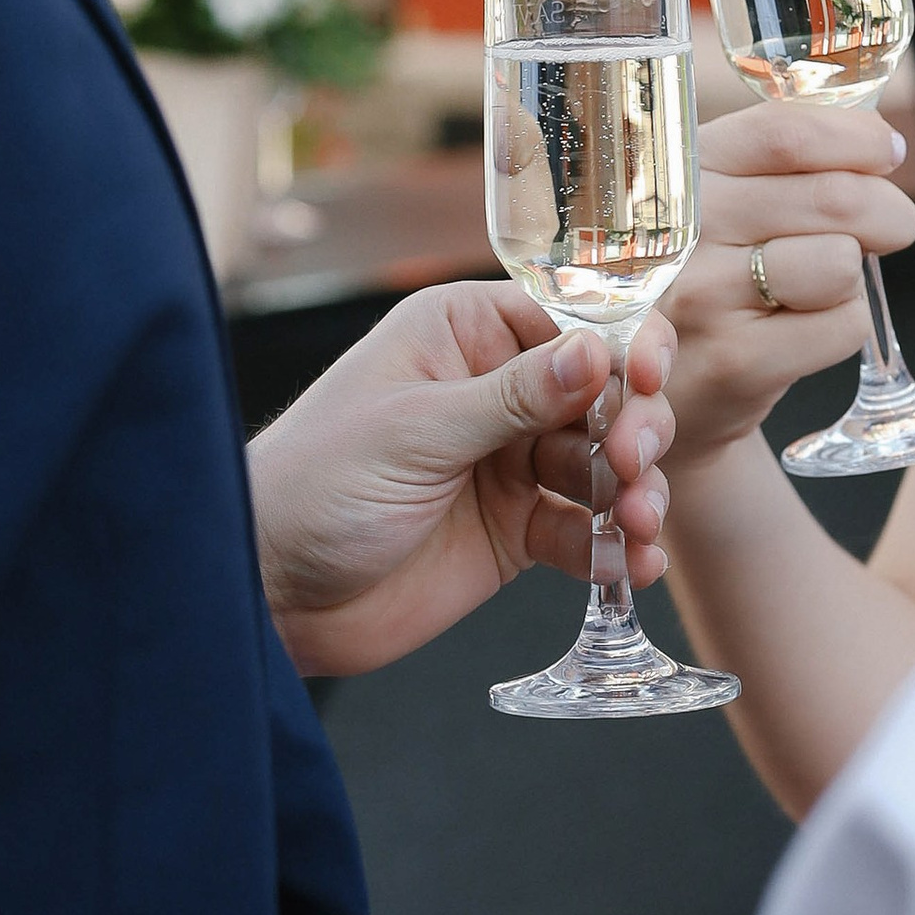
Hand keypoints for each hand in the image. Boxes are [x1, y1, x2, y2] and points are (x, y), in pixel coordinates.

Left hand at [250, 283, 675, 676]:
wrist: (272, 593)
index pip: (568, 321)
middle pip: (601, 393)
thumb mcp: (415, 431)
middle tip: (632, 467)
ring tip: (640, 527)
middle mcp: (494, 390)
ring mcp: (508, 462)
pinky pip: (584, 530)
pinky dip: (615, 547)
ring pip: (603, 463)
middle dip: (631, 427)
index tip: (643, 382)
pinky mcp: (515, 530)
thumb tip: (596, 351)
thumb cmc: (314, 485)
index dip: (618, 348)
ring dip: (634, 493)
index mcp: (462, 334)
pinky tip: (632, 567)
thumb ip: (511, 397)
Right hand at [661, 100, 914, 462]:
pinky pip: (845, 325)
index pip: (785, 132)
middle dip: (888, 211)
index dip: (856, 137)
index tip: (887, 152)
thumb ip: (779, 159)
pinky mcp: (735, 362)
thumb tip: (882, 141)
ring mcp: (703, 295)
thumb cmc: (707, 277)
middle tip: (890, 227)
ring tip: (822, 285)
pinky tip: (804, 328)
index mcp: (678, 171)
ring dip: (855, 273)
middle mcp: (682, 229)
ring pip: (842, 261)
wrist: (651, 392)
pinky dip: (847, 326)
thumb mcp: (717, 202)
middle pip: (835, 195)